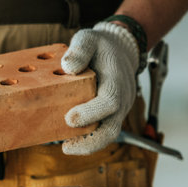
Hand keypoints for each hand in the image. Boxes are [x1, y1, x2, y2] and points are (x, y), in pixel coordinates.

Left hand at [60, 22, 139, 154]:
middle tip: (67, 147)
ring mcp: (118, 110)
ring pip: (108, 134)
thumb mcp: (89, 38)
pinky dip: (88, 140)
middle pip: (112, 128)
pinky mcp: (111, 115)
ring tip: (66, 148)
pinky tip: (69, 142)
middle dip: (91, 141)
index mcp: (116, 80)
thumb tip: (68, 67)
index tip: (70, 118)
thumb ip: (80, 50)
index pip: (109, 101)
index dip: (91, 112)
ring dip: (88, 145)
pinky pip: (103, 131)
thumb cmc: (101, 46)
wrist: (120, 50)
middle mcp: (121, 99)